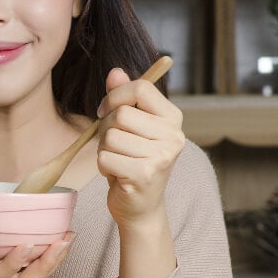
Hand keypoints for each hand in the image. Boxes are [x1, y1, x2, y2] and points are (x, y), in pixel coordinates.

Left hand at [95, 67, 185, 227]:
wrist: (141, 206)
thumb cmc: (133, 161)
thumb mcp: (131, 126)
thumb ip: (123, 98)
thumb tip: (115, 72)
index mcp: (173, 118)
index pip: (141, 88)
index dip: (115, 96)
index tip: (106, 110)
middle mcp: (173, 136)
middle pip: (121, 114)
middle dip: (106, 128)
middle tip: (114, 144)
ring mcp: (162, 156)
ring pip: (111, 137)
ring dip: (104, 149)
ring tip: (118, 160)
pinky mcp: (145, 175)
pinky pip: (106, 158)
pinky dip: (103, 166)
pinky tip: (117, 174)